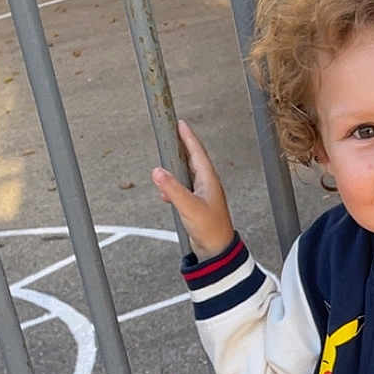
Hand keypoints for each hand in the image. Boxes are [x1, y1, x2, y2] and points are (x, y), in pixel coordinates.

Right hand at [151, 120, 235, 258]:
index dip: (188, 137)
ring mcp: (202, 194)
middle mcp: (207, 184)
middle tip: (172, 133)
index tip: (181, 123)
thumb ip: (172, 189)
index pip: (197, 152)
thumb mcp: (188, 207)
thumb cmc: (210, 229)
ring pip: (187, 173)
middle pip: (193, 159)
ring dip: (176, 166)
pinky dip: (173, 186)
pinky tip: (165, 192)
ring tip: (166, 159)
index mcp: (209, 180)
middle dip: (182, 146)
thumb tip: (157, 171)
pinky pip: (183, 188)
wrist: (217, 250)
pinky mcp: (196, 204)